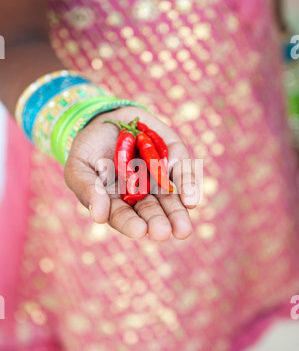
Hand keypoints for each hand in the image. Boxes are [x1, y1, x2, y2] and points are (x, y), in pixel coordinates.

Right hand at [64, 106, 200, 240]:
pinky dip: (187, 183)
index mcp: (118, 202)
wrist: (106, 119)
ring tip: (182, 229)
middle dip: (158, 222)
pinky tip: (190, 199)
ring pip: (171, 197)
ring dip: (178, 213)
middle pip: (152, 212)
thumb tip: (98, 217)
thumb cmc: (88, 150)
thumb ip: (87, 190)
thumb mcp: (78, 168)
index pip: (125, 217)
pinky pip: (182, 169)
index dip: (131, 224)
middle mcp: (143, 194)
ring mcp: (160, 175)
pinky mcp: (173, 155)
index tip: (139, 230)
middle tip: (163, 232)